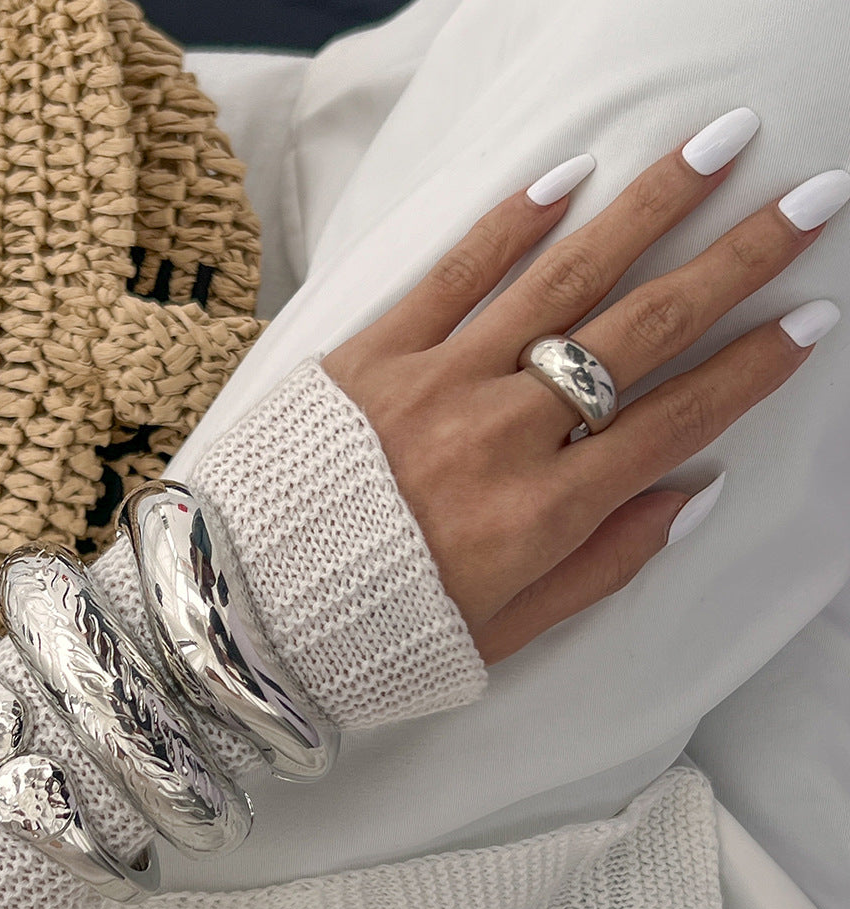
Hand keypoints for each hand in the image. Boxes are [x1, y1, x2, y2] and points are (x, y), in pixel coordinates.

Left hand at [321, 126, 842, 665]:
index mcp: (539, 514)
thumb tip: (692, 496)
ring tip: (716, 149)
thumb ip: (602, 566)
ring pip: (560, 281)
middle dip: (734, 262)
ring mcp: (435, 385)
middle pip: (638, 332)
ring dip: (646, 210)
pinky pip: (453, 276)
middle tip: (808, 203)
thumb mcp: (503, 633)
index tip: (810, 321)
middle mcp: (500, 436)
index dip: (751, 370)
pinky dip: (511, 225)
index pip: (673, 423)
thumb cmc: (375, 631)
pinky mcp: (371, 355)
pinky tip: (568, 178)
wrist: (242, 611)